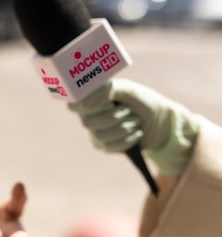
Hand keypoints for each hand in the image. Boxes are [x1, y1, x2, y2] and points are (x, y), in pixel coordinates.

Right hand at [68, 79, 198, 175]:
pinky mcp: (105, 146)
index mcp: (91, 99)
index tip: (106, 103)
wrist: (162, 121)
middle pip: (87, 122)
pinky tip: (137, 133)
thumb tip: (87, 104)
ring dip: (124, 127)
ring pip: (100, 135)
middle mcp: (89, 116)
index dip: (85, 107)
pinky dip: (128, 139)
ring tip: (135, 121)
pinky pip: (111, 146)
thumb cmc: (143, 101)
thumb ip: (107, 90)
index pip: (73, 106)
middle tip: (129, 110)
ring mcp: (95, 132)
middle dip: (114, 117)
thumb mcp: (128, 89)